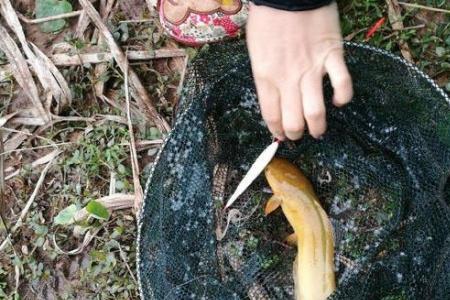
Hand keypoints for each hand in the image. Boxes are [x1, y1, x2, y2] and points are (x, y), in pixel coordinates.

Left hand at [246, 2, 352, 139]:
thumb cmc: (268, 20)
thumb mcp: (256, 52)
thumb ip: (265, 77)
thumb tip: (273, 99)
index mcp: (266, 76)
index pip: (271, 115)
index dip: (277, 130)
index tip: (281, 135)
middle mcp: (288, 78)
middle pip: (293, 120)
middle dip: (295, 134)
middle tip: (298, 135)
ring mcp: (312, 68)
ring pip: (316, 112)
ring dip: (318, 127)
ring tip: (318, 131)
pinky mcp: (332, 56)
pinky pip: (342, 85)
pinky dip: (343, 98)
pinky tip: (338, 101)